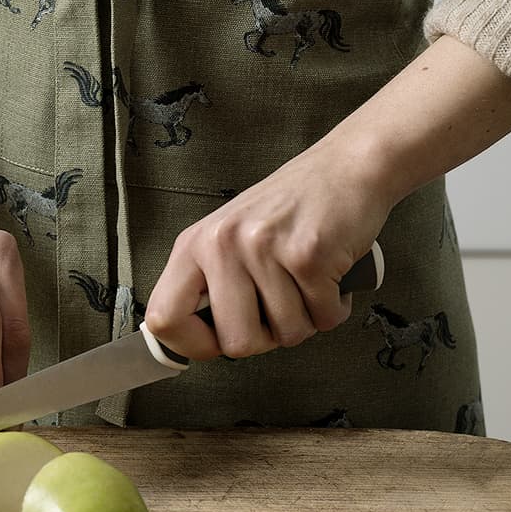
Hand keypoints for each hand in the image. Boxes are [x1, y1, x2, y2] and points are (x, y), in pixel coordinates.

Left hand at [142, 138, 392, 360]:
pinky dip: (335, 307)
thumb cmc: (292, 206)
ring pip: (287, 334)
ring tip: (309, 281)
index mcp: (196, 243)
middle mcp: (223, 244)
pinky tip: (332, 277)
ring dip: (308, 318)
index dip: (191, 345)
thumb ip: (214, 281)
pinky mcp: (308, 255)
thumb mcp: (232, 235)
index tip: (217, 342)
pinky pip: (324, 319)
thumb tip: (198, 341)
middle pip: (236, 343)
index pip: (163, 318)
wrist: (347, 167)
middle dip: (267, 338)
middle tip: (282, 307)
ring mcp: (264, 249)